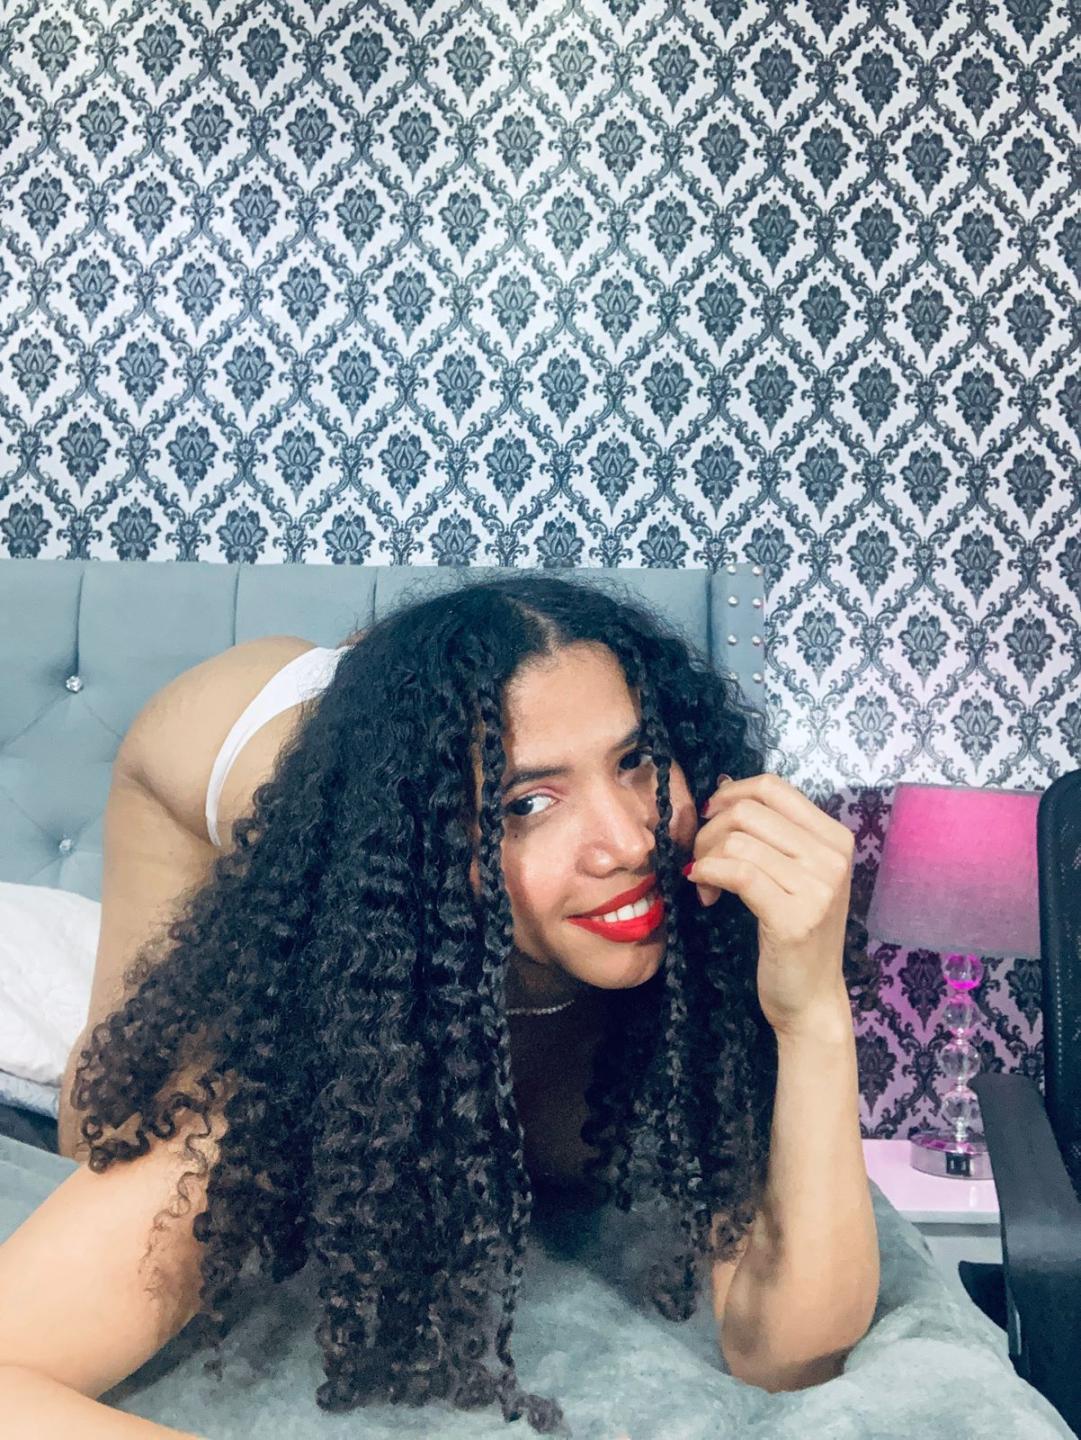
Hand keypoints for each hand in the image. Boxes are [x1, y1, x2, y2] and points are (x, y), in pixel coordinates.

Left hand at [684, 772, 854, 1036]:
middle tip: (699, 859)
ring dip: (705, 857)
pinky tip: (702, 889)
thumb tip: (723, 788)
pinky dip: (708, 874)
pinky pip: (737, 873)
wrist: (811, 998)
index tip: (709, 817)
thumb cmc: (795, 933)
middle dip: (709, 830)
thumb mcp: (795, 874)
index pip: (772, 787)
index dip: (730, 794)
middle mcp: (833, 858)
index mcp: (836, 838)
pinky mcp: (794, 918)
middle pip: (749, 812)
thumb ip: (771, 833)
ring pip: (738, 841)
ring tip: (704, 882)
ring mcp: (818, 888)